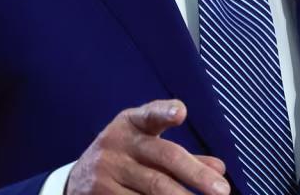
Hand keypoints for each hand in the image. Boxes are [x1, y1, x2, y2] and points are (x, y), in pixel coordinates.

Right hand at [64, 99, 228, 194]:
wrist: (78, 181)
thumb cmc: (125, 159)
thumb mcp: (146, 147)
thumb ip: (183, 157)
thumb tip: (219, 168)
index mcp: (130, 124)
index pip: (149, 115)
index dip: (164, 112)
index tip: (181, 112)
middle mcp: (116, 143)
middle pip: (162, 158)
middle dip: (195, 175)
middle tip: (222, 190)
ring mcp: (105, 171)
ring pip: (153, 188)